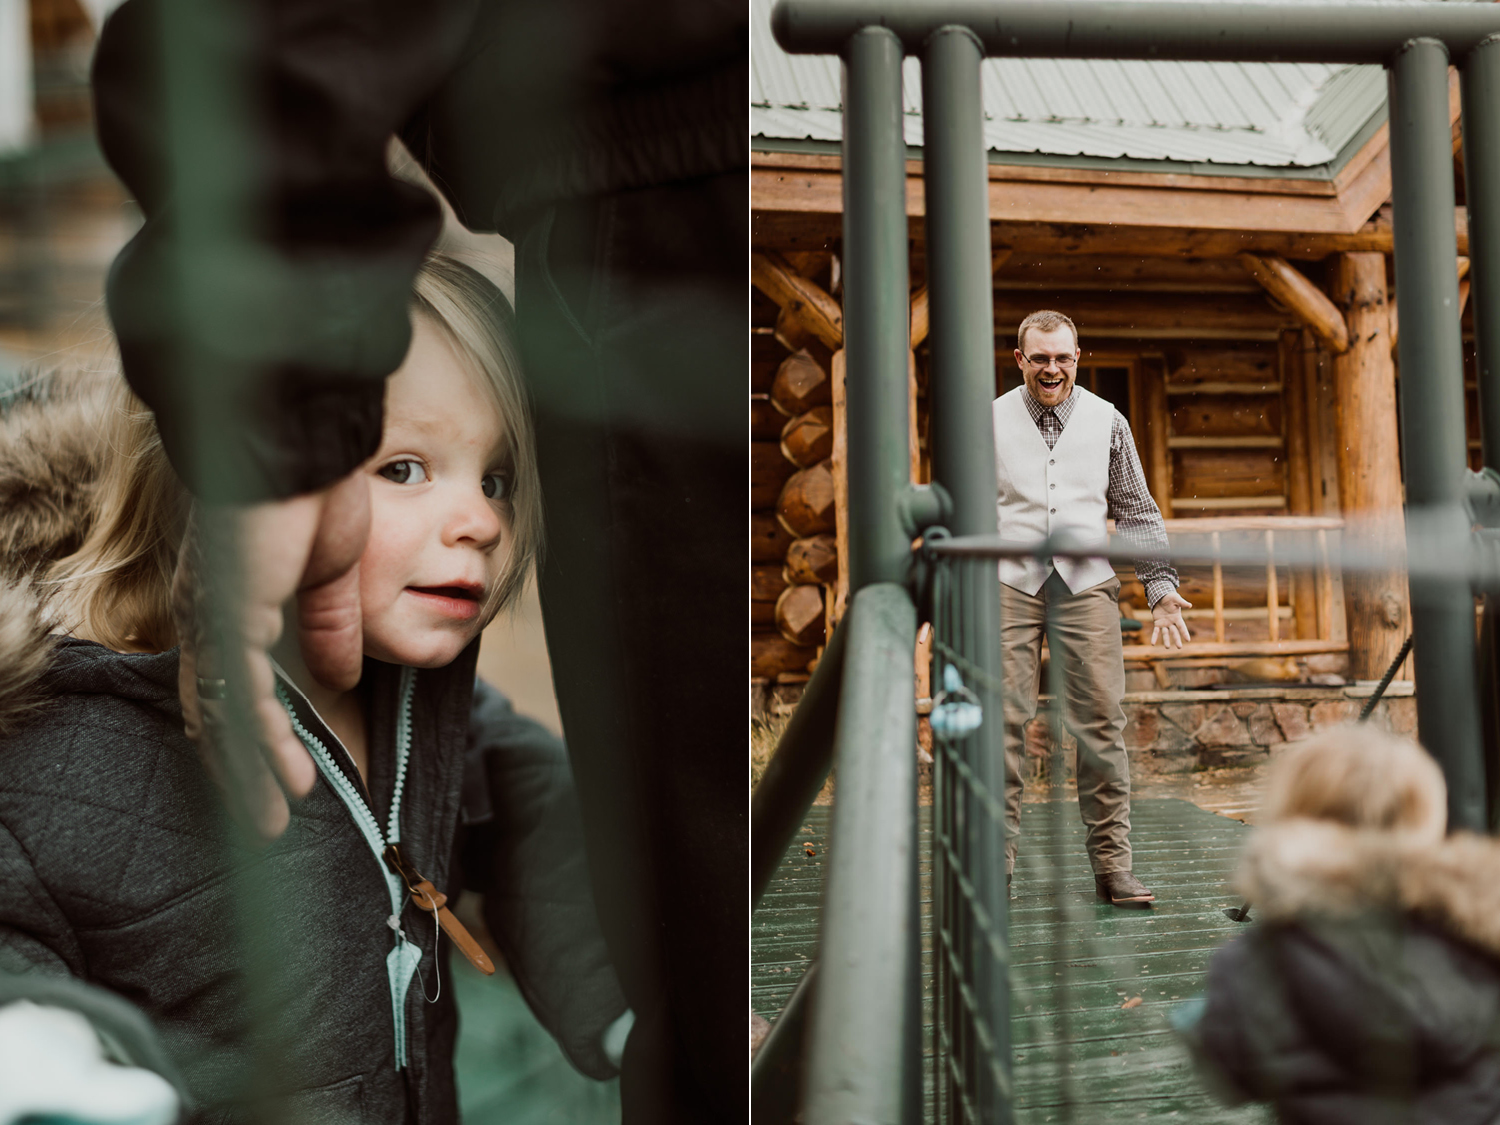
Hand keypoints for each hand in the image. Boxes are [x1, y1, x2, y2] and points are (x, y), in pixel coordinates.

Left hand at [173, 472, 369, 837]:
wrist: (300, 440)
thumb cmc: (318, 488)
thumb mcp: (336, 570)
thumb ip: (331, 624)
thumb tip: (342, 676)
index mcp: (235, 600)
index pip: (231, 682)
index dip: (252, 732)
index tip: (279, 772)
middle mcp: (213, 614)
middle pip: (219, 710)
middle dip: (245, 770)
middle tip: (269, 822)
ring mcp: (218, 617)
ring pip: (226, 714)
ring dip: (253, 771)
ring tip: (277, 818)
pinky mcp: (233, 614)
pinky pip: (242, 692)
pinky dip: (262, 741)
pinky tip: (285, 775)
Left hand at [1150, 591, 1192, 649]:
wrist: (1160, 596)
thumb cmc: (1170, 597)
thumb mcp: (1176, 599)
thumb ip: (1182, 603)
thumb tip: (1190, 605)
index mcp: (1177, 618)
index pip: (1182, 627)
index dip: (1184, 633)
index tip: (1188, 640)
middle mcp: (1171, 622)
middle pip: (1174, 632)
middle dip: (1177, 639)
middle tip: (1179, 647)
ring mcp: (1164, 624)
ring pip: (1165, 634)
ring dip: (1166, 640)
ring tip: (1167, 647)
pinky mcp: (1157, 623)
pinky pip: (1156, 632)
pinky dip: (1154, 637)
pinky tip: (1153, 644)